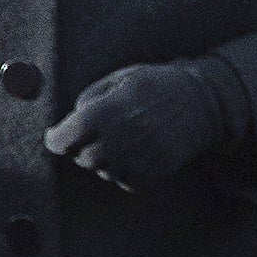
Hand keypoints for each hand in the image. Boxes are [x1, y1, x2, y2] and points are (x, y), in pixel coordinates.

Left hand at [44, 57, 236, 191]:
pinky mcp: (151, 173)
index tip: (55, 136)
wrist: (200, 104)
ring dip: (101, 158)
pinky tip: (133, 149)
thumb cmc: (156, 86)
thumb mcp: (122, 77)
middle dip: (80, 148)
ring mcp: (138, 159)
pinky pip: (121, 179)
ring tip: (118, 138)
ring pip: (101, 171)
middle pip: (82, 158)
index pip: (66, 137)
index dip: (56, 138)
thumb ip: (91, 96)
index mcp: (110, 111)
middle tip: (91, 135)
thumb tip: (69, 121)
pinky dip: (120, 168)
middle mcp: (121, 138)